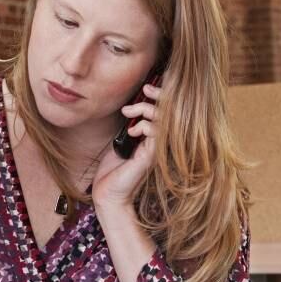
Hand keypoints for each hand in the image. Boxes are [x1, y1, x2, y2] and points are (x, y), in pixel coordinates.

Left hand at [92, 82, 162, 208]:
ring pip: (165, 119)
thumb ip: (131, 124)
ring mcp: (159, 149)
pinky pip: (158, 132)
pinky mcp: (153, 156)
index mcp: (156, 138)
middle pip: (172, 111)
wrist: (108, 193)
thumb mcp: (121, 140)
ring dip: (147, 108)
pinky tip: (133, 130)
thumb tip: (132, 106)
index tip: (146, 88)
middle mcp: (161, 143)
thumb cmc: (113, 170)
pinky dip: (146, 124)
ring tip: (129, 111)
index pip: (167, 111)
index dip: (162, 96)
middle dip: (159, 95)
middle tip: (145, 89)